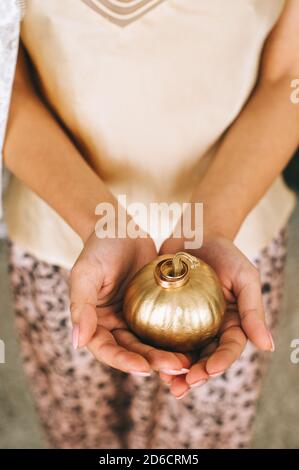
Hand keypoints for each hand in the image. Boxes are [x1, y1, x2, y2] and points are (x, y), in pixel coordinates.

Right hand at [70, 232, 190, 375]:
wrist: (122, 228)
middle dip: (153, 362)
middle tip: (176, 367)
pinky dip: (178, 337)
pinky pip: (166, 326)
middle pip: (133, 351)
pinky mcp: (154, 309)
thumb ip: (81, 306)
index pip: (106, 349)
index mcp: (95, 323)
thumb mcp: (86, 273)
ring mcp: (135, 318)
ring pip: (151, 343)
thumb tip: (78, 342)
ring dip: (168, 355)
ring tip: (188, 362)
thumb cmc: (99, 247)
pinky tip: (195, 343)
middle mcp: (115, 325)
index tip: (144, 368)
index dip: (124, 362)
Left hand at [159, 234, 273, 397]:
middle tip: (182, 386)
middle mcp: (209, 329)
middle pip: (204, 358)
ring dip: (174, 372)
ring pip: (181, 354)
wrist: (195, 234)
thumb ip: (253, 310)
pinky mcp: (164, 316)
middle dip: (195, 376)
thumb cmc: (225, 253)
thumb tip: (268, 346)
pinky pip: (159, 336)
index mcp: (231, 324)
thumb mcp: (245, 277)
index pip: (228, 349)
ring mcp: (186, 324)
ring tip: (166, 384)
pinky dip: (154, 350)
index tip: (208, 370)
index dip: (220, 362)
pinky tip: (145, 360)